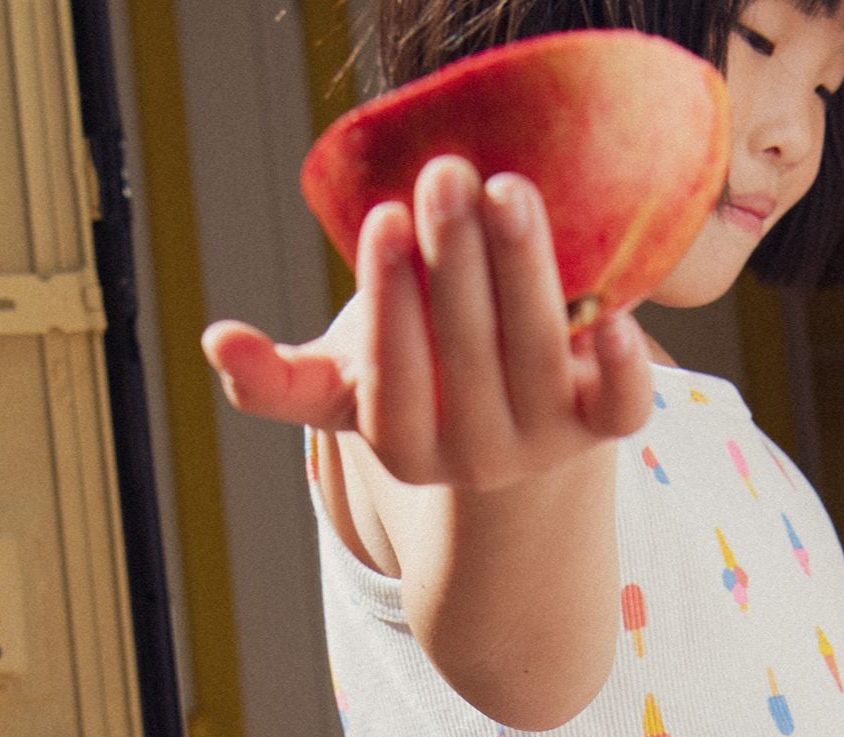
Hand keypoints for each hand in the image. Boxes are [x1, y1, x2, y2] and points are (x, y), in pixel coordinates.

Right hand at [198, 154, 653, 487]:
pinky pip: (624, 411)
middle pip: (469, 359)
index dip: (391, 303)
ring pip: (540, 360)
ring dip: (526, 271)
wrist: (502, 416)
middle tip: (448, 173)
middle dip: (458, 261)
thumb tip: (216, 344)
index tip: (387, 220)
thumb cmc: (413, 376)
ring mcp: (545, 439)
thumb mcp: (343, 383)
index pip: (394, 382)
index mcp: (406, 447)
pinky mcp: (601, 421)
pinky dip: (627, 370)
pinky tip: (620, 318)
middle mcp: (478, 456)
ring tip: (507, 190)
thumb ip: (279, 380)